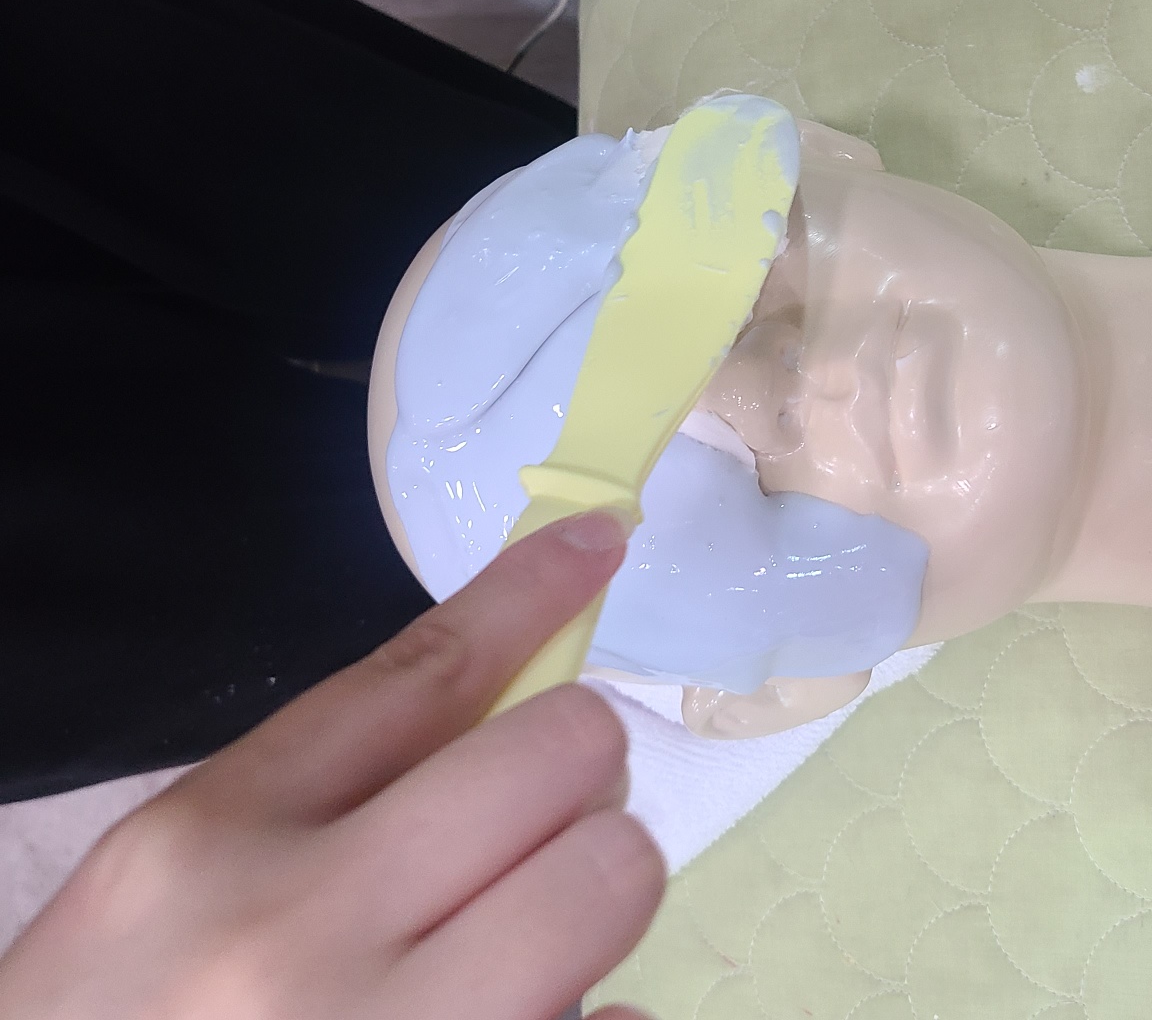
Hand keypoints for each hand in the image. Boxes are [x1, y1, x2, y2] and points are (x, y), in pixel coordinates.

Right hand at [0, 511, 663, 1019]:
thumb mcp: (177, 886)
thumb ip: (325, 797)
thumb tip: (513, 734)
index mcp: (214, 838)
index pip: (421, 672)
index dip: (529, 593)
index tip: (598, 543)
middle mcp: (293, 933)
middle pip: (553, 754)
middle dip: (582, 762)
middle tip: (553, 808)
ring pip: (609, 876)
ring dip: (602, 878)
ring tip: (544, 915)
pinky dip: (603, 1010)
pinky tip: (552, 1014)